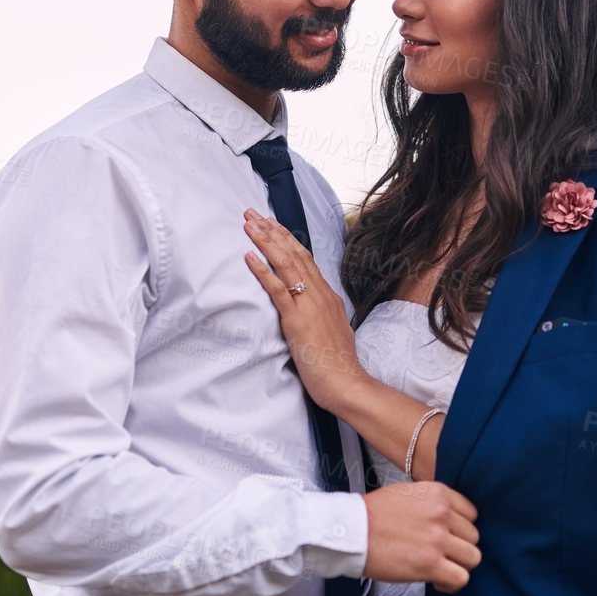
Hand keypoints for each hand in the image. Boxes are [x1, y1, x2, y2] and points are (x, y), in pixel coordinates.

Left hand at [242, 210, 366, 412]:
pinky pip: (277, 289)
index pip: (305, 259)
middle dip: (272, 231)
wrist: (347, 383)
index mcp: (328, 296)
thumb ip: (321, 317)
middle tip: (253, 212)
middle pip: (294, 254)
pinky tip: (249, 256)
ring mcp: (309, 305)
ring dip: (265, 242)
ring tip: (249, 224)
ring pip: (286, 264)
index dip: (287, 238)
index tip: (272, 223)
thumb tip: (311, 313)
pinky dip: (262, 271)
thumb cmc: (338, 364)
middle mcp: (320, 294)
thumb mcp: (332, 331)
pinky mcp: (297, 319)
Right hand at [362, 481, 480, 591]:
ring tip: (442, 569)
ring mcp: (438, 540)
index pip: (471, 513)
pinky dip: (452, 584)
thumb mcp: (406, 492)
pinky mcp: (431, 564)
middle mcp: (441, 514)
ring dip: (459, 565)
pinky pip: (461, 578)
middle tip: (443, 554)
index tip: (453, 536)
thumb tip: (445, 516)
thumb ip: (431, 501)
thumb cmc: (370, 514)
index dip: (461, 528)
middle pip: (473, 536)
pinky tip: (439, 582)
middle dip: (459, 547)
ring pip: (472, 558)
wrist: (350, 530)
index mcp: (437, 494)